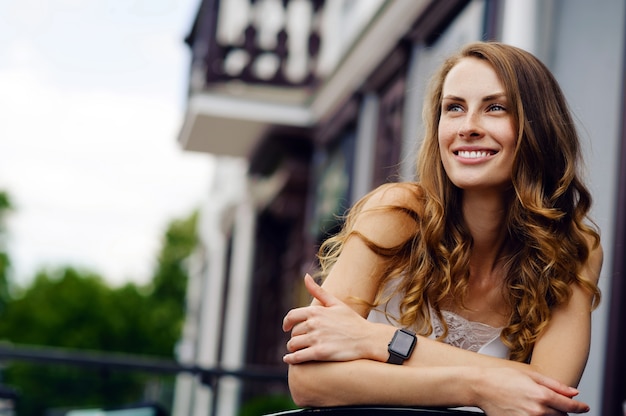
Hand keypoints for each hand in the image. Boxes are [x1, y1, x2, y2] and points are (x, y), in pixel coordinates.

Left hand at [282, 274, 374, 363]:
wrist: (367, 339)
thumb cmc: (353, 321)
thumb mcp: (336, 303)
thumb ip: (318, 291)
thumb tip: (305, 276)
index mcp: (316, 311)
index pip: (292, 316)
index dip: (287, 322)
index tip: (286, 327)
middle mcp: (314, 324)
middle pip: (294, 332)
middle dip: (295, 337)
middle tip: (299, 341)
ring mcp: (316, 339)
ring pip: (293, 344)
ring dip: (292, 349)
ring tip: (294, 351)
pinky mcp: (320, 353)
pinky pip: (298, 357)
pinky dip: (291, 359)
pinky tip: (289, 359)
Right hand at [475, 367, 589, 414]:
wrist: (480, 387)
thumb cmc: (502, 378)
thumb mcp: (530, 375)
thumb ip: (555, 385)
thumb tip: (573, 392)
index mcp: (542, 395)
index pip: (570, 406)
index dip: (580, 407)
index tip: (584, 407)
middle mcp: (538, 410)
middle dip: (562, 410)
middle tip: (553, 402)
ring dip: (551, 415)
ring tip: (539, 406)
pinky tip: (529, 410)